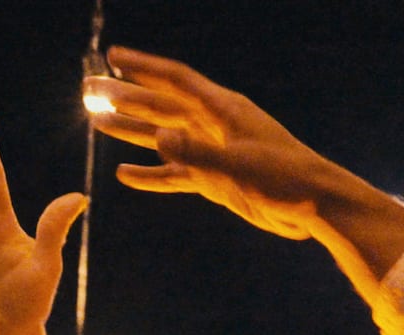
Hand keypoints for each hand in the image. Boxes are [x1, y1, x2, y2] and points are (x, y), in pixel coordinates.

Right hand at [87, 47, 376, 242]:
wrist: (315, 207)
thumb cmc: (284, 178)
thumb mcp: (238, 165)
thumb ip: (197, 153)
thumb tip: (158, 139)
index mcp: (222, 109)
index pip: (175, 80)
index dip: (143, 67)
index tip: (113, 56)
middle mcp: (213, 125)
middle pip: (160, 105)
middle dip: (125, 96)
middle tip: (88, 88)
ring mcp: (213, 152)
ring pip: (163, 137)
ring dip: (131, 130)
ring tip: (98, 122)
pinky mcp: (215, 180)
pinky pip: (175, 174)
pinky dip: (151, 174)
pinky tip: (126, 175)